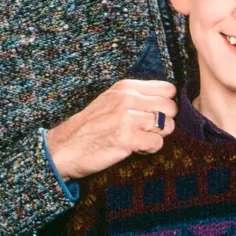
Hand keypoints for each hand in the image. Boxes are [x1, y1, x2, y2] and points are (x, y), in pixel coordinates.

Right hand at [45, 79, 177, 180]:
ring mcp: (127, 118)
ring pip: (167, 125)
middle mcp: (128, 98)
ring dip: (157, 136)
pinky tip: (136, 148)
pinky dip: (149, 149)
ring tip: (140, 139)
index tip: (155, 114)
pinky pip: (157, 142)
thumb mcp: (111, 100)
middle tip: (148, 130)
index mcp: (126, 87)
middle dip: (165, 121)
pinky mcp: (127, 138)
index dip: (166, 104)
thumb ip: (136, 96)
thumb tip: (168, 100)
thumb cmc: (90, 126)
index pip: (168, 89)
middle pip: (171, 107)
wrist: (64, 148)